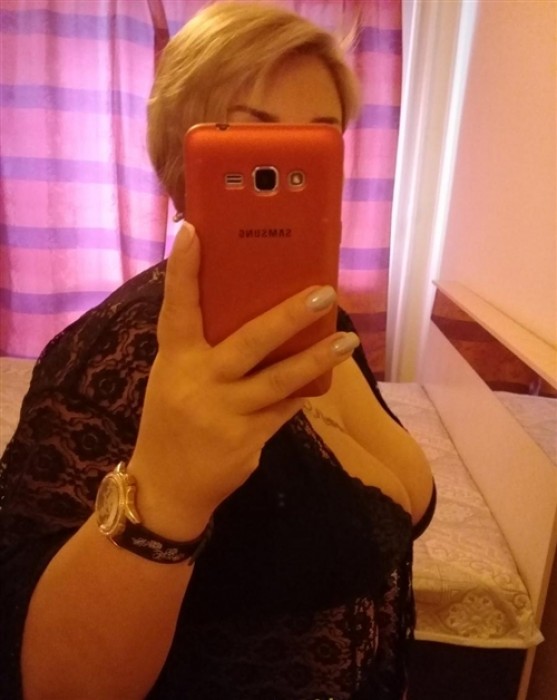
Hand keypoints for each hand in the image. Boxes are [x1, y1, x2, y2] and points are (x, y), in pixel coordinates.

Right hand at [128, 223, 359, 538]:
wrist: (167, 486)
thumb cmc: (170, 419)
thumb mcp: (173, 377)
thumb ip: (201, 349)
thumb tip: (245, 310)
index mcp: (175, 360)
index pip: (177, 307)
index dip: (183, 268)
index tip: (195, 230)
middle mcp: (200, 383)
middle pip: (251, 341)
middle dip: (290, 315)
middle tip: (325, 291)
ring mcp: (226, 414)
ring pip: (281, 379)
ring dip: (318, 358)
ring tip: (346, 339)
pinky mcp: (248, 440)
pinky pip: (285, 408)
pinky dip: (303, 391)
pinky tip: (323, 378)